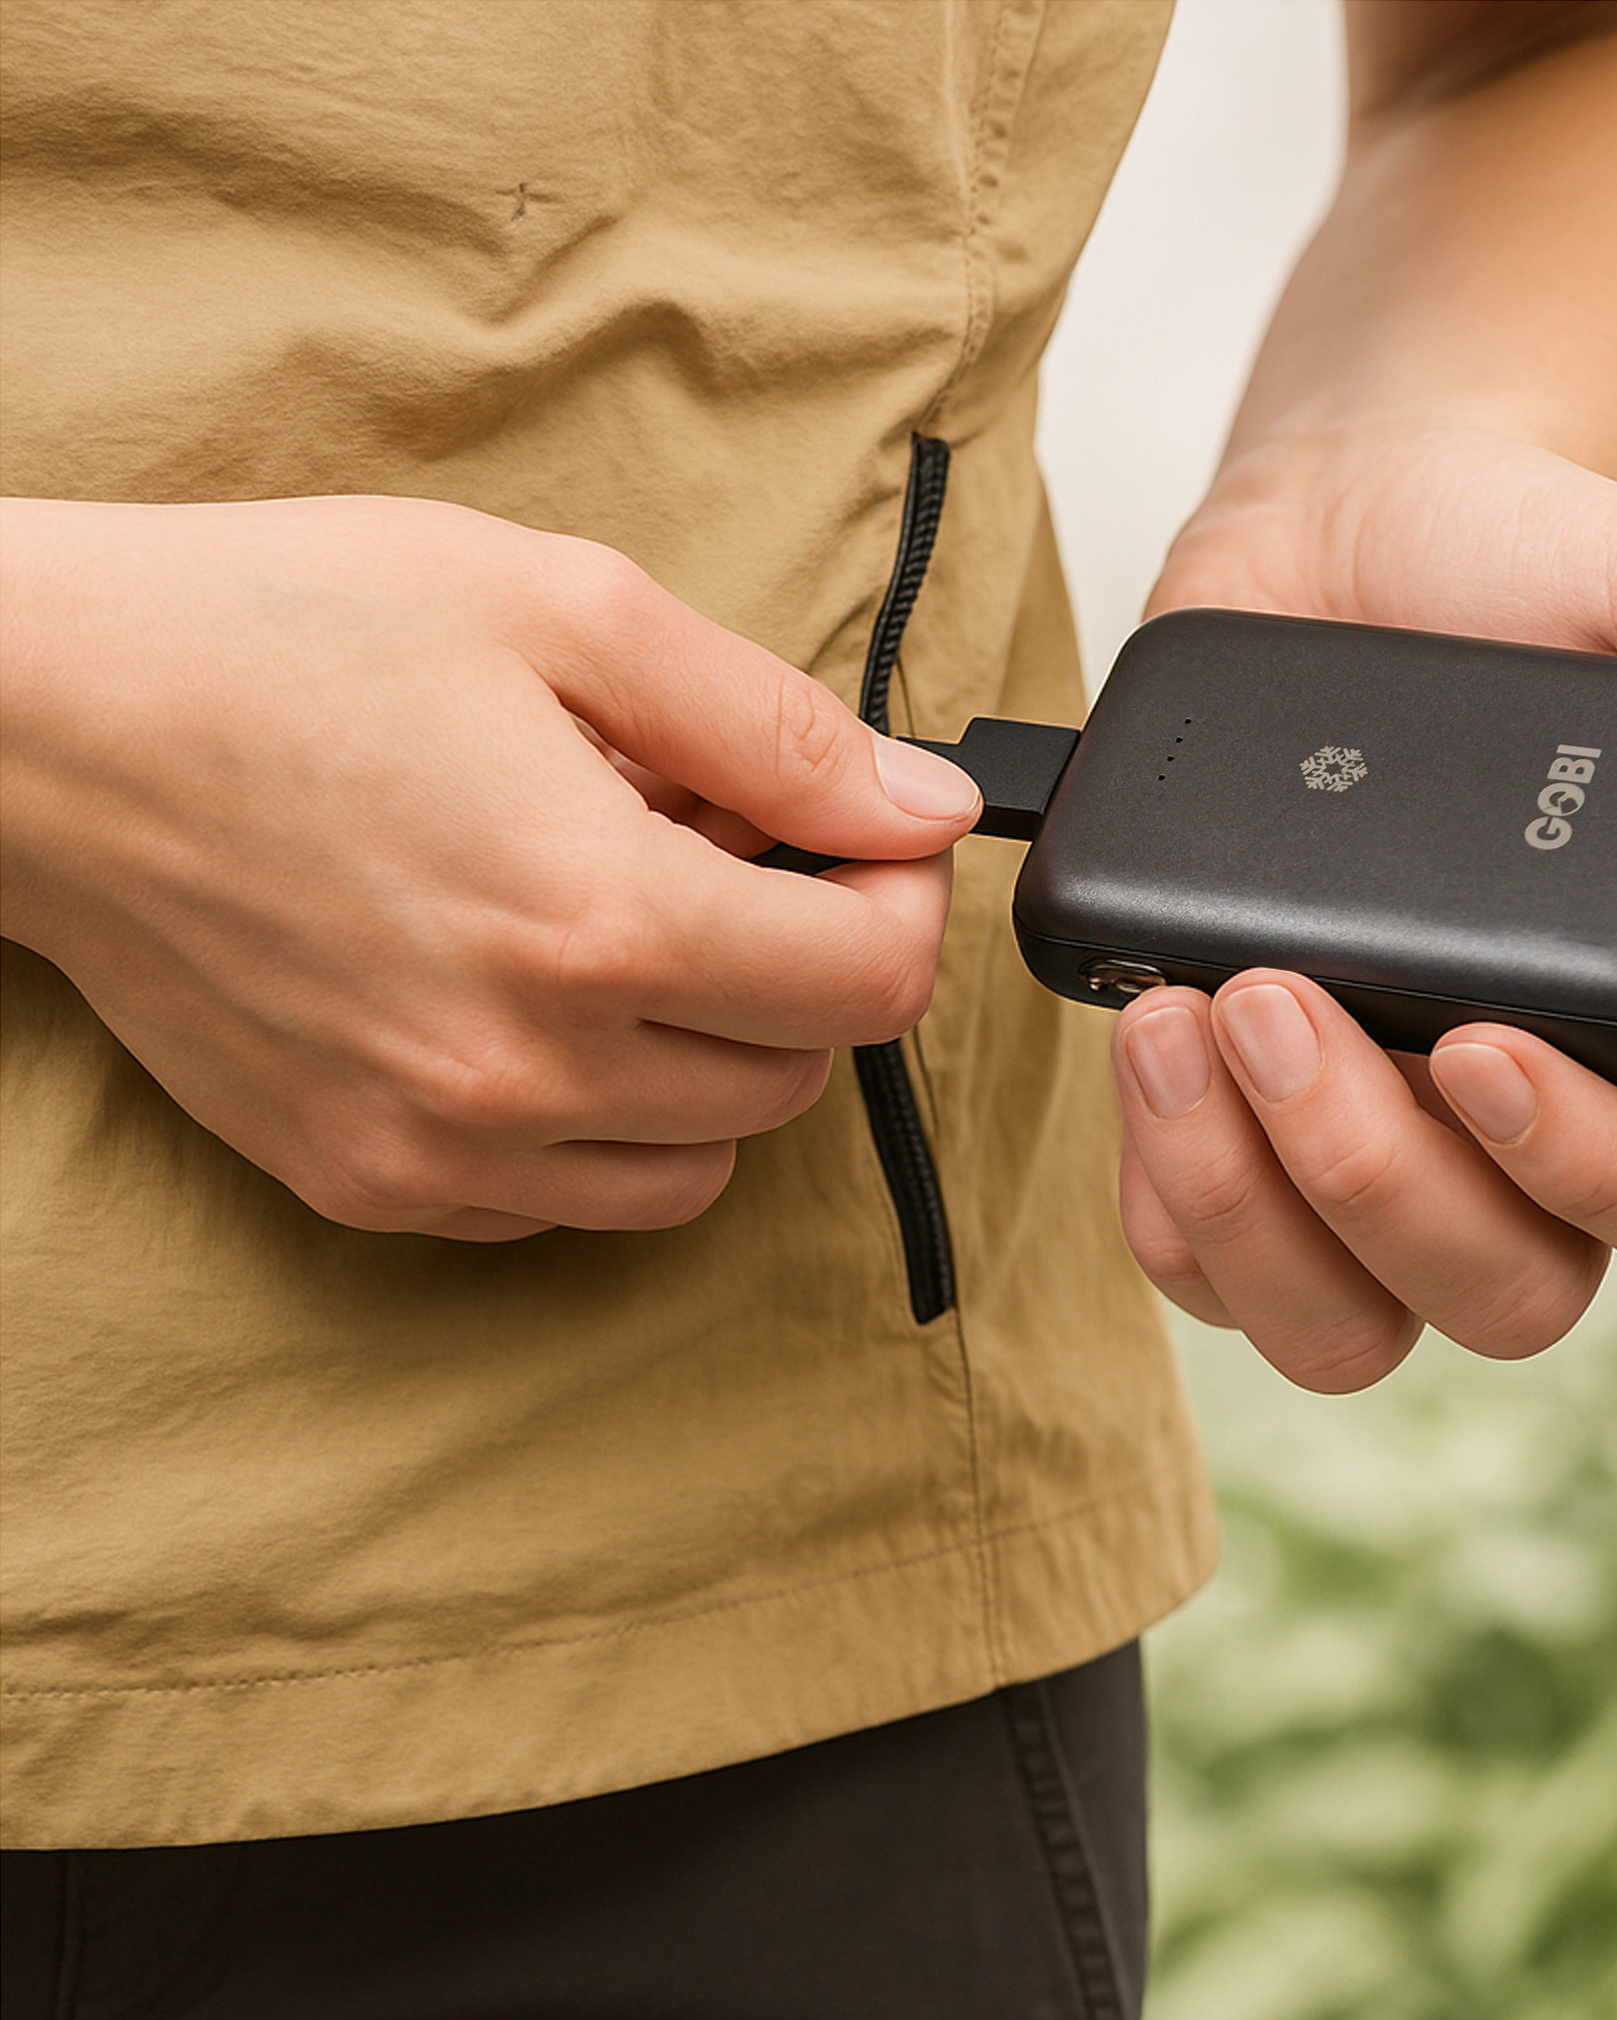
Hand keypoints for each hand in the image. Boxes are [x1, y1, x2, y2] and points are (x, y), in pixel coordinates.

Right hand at [0, 496, 980, 1239]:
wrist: (40, 725)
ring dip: (715, 1052)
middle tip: (718, 848)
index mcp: (598, 919)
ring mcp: (442, 1145)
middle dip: (801, 960)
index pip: (870, 985)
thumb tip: (919, 808)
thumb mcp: (563, 612)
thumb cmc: (283, 636)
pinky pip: (569, 1199)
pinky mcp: (368, 1179)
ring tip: (625, 924)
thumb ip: (774, 728)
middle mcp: (528, 1065)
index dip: (899, 905)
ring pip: (699, 1159)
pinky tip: (537, 1000)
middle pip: (797, 1073)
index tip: (862, 846)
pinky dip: (603, 1118)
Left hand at [1113, 421, 1616, 1389]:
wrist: (1334, 546)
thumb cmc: (1518, 575)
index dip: (1605, 1180)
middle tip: (1273, 998)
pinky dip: (1165, 1189)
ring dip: (1250, 1208)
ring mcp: (1377, 1139)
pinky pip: (1202, 1262)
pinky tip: (1144, 1041)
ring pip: (1343, 1324)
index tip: (1476, 1041)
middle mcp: (1524, 1124)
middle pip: (1506, 1297)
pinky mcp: (1241, 1125)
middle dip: (1374, 1176)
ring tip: (1182, 1020)